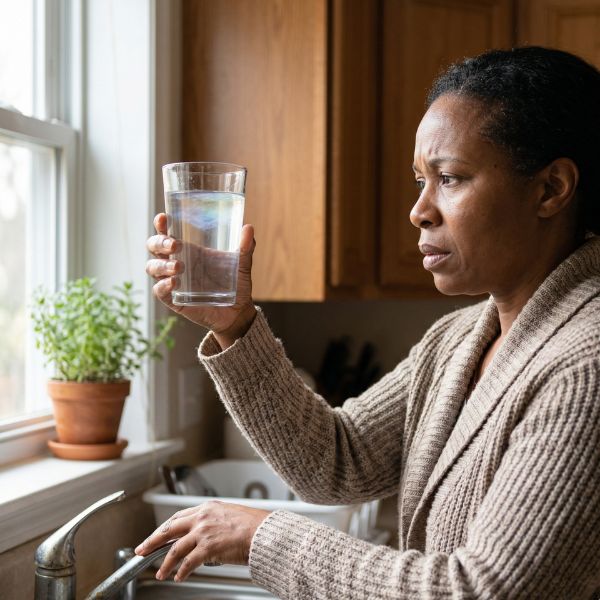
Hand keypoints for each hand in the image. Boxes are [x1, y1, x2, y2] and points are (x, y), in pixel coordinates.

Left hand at [134, 500, 270, 581]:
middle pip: (169, 529)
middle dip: (152, 541)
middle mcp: (202, 517)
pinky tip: (179, 577)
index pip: (178, 517)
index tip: (156, 535)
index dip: (164, 528)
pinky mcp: (208, 547)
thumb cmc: (252, 525)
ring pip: (175, 549)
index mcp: (207, 507)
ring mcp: (203, 532)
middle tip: (142, 550)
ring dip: (165, 563)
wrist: (263, 531)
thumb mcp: (228, 514)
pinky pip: (188, 563)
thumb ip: (212, 522)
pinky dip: (181, 571)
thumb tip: (202, 536)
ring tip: (160, 573)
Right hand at [146, 213, 256, 347]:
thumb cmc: (236, 284)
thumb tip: (249, 228)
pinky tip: (174, 283)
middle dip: (159, 243)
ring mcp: (172, 280)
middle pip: (154, 247)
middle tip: (175, 245)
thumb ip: (245, 248)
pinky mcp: (173, 299)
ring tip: (179, 267)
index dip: (161, 225)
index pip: (167, 233)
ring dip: (162, 265)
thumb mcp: (242, 265)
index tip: (163, 218)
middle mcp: (176, 262)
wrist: (237, 311)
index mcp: (189, 249)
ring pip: (152, 268)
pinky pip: (159, 291)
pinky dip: (163, 286)